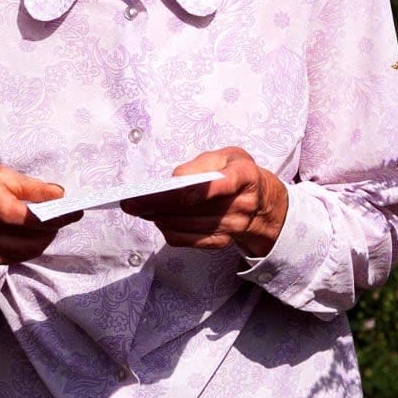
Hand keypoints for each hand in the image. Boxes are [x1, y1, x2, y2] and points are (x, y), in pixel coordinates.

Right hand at [0, 158, 81, 265]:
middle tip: (70, 215)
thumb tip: (57, 194)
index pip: (14, 209)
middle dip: (51, 224)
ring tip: (56, 225)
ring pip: (21, 247)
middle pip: (20, 230)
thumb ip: (26, 184)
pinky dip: (33, 247)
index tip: (65, 202)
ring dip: (45, 237)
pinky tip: (41, 235)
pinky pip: (15, 257)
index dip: (42, 210)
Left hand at [121, 147, 287, 256]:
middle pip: (194, 208)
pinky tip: (156, 220)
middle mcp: (241, 204)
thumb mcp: (228, 155)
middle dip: (159, 205)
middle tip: (131, 202)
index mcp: (244, 176)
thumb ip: (202, 163)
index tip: (156, 191)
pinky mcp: (222, 242)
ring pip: (188, 225)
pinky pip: (190, 241)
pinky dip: (169, 231)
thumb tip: (174, 180)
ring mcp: (232, 227)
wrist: (265, 203)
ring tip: (139, 209)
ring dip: (160, 218)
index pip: (215, 185)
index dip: (184, 191)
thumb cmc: (240, 172)